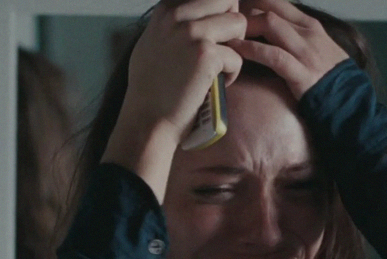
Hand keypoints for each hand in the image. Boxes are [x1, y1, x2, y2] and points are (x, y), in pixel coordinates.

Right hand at [103, 0, 246, 200]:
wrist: (147, 119)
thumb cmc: (152, 87)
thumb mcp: (155, 42)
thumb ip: (175, 24)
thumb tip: (196, 14)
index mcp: (166, 9)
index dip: (220, 14)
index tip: (215, 38)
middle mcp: (177, 15)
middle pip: (228, 1)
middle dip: (233, 26)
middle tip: (223, 51)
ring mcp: (191, 32)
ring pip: (239, 23)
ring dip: (236, 48)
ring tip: (220, 69)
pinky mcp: (206, 54)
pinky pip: (238, 56)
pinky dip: (232, 74)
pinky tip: (215, 86)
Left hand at [232, 0, 348, 99]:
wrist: (352, 104)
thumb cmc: (333, 80)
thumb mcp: (320, 50)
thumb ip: (300, 39)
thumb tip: (276, 36)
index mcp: (312, 26)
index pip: (279, 3)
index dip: (257, 4)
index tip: (239, 11)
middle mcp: (308, 33)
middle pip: (270, 9)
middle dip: (246, 14)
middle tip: (228, 25)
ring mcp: (305, 52)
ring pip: (270, 24)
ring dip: (245, 27)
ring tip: (228, 35)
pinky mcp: (300, 72)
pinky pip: (272, 55)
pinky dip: (250, 50)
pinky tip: (236, 50)